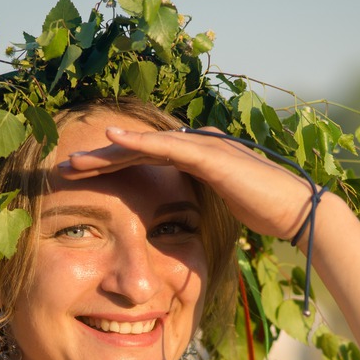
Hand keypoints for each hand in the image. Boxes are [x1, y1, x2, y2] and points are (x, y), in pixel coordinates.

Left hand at [58, 126, 314, 240]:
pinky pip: (167, 148)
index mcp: (194, 159)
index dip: (111, 169)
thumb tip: (179, 218)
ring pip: (144, 146)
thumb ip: (199, 201)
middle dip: (99, 160)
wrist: (296, 210)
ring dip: (107, 153)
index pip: (144, 162)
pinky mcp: (211, 156)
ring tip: (73, 160)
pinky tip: (111, 141)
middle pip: (137, 151)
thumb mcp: (220, 204)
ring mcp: (203, 146)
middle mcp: (195, 145)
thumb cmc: (262, 210)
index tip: (81, 181)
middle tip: (63, 169)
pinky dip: (138, 143)